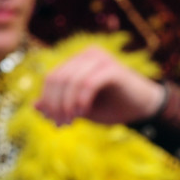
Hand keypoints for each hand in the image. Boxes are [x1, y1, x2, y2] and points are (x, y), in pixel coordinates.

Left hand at [35, 46, 163, 125]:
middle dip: (55, 104)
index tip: (53, 122)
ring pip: (71, 81)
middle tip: (60, 124)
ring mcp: (100, 58)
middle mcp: (87, 54)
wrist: (144, 108)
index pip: (52, 78)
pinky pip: (88, 83)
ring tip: (70, 121)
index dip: (48, 101)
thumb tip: (34, 106)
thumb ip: (59, 105)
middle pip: (58, 78)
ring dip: (66, 104)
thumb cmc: (111, 106)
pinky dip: (81, 100)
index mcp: (78, 60)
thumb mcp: (80, 108)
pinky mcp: (113, 68)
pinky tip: (82, 113)